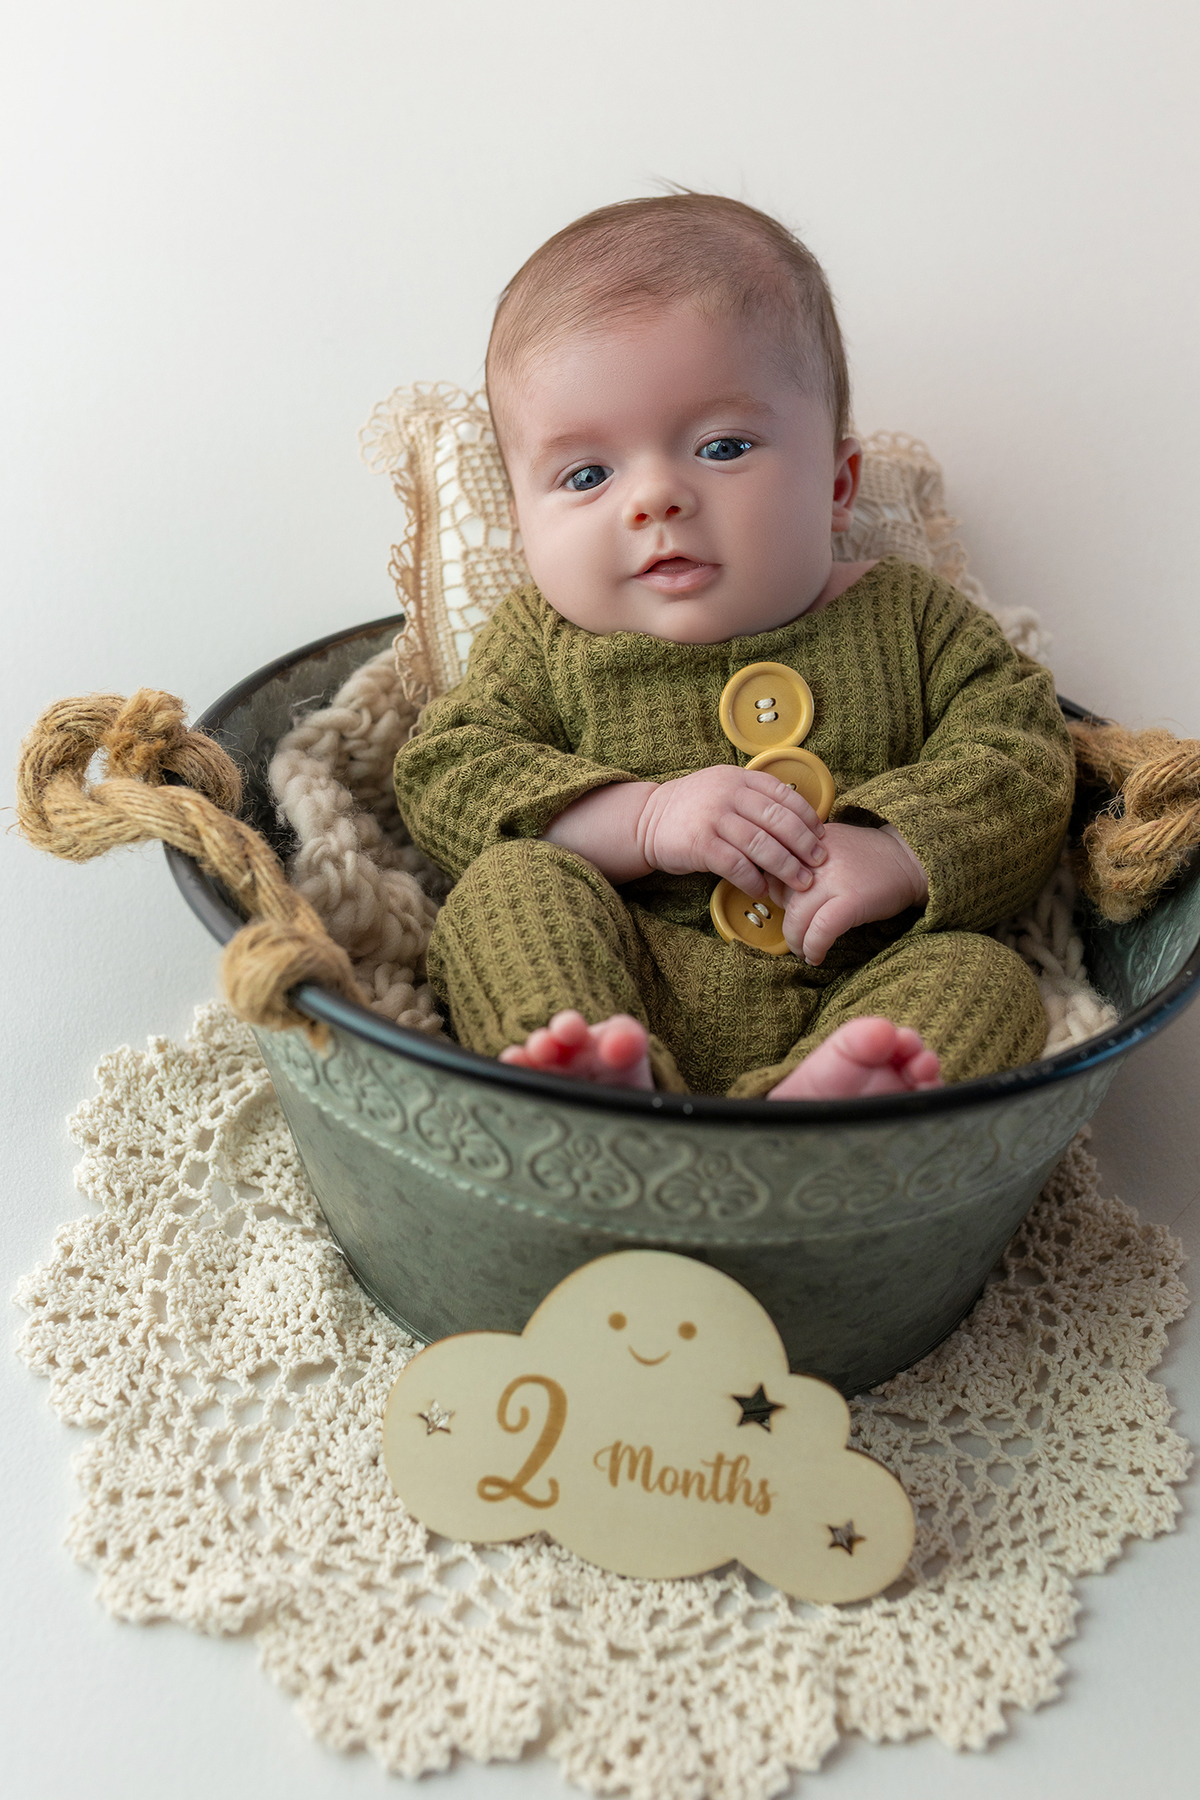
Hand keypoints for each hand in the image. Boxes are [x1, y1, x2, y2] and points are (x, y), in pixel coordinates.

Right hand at [636, 765, 826, 895]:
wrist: (646, 820)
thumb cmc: (694, 810)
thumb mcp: (724, 789)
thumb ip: (754, 798)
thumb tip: (799, 821)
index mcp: (739, 777)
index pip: (784, 795)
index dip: (807, 817)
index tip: (821, 837)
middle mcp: (728, 793)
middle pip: (778, 820)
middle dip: (804, 844)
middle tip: (819, 863)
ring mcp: (713, 817)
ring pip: (761, 844)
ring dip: (786, 867)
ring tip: (801, 882)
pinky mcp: (700, 844)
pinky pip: (737, 865)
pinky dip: (754, 880)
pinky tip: (764, 890)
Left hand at [767, 822, 927, 964]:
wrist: (909, 859)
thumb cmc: (869, 857)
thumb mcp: (829, 846)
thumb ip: (801, 860)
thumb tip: (772, 887)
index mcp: (807, 843)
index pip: (773, 873)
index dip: (776, 897)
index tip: (787, 909)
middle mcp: (815, 858)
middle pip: (781, 898)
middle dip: (786, 925)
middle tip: (795, 937)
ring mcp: (833, 879)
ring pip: (796, 919)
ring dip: (796, 942)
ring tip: (804, 951)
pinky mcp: (850, 901)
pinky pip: (820, 932)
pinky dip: (813, 949)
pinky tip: (817, 956)